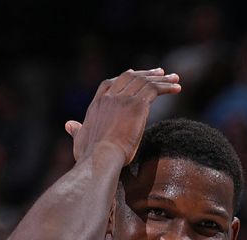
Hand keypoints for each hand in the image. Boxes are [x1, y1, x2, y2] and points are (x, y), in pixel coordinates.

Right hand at [64, 68, 180, 162]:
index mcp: (96, 105)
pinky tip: (177, 88)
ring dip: (161, 79)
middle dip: (145, 73)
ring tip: (174, 79)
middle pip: (129, 77)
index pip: (110, 83)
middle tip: (159, 72)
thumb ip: (76, 130)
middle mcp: (109, 98)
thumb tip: (69, 124)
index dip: (124, 78)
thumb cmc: (90, 157)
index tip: (134, 75)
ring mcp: (123, 100)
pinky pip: (155, 90)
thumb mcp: (80, 140)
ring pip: (144, 81)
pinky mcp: (137, 105)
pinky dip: (167, 87)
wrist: (100, 159)